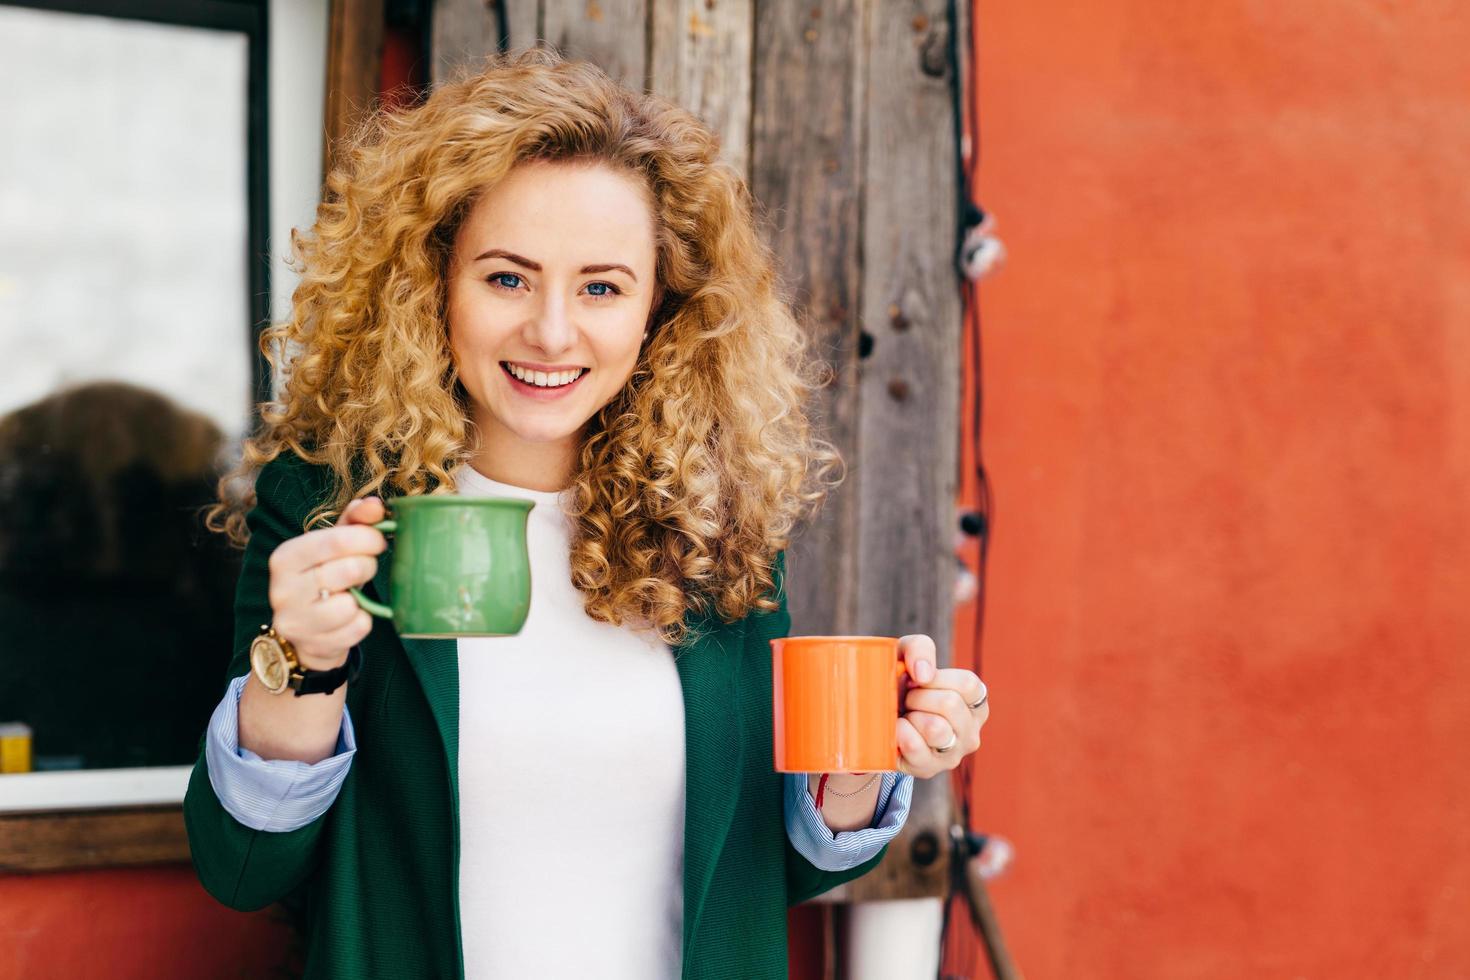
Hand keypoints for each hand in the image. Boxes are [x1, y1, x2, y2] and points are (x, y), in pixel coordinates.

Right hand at [266, 496, 387, 667]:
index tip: (378, 541)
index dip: (368, 537)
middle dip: (368, 566)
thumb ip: (354, 521)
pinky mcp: (314, 645)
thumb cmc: (323, 580)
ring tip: (351, 595)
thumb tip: (375, 505)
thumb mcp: (333, 546)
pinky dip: (362, 621)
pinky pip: (358, 627)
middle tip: (364, 568)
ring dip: (362, 598)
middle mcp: (283, 589)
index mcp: (285, 557)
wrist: (305, 633)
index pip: (338, 539)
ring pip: (352, 603)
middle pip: (350, 569)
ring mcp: (295, 621)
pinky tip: (348, 618)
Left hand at [894, 634, 988, 778]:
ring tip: (905, 716)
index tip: (919, 679)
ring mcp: (952, 754)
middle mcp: (971, 732)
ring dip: (911, 715)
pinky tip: (896, 729)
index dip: (936, 678)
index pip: (968, 685)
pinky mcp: (928, 769)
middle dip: (919, 696)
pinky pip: (915, 748)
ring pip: (937, 729)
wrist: (871, 718)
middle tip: (908, 700)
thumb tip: (923, 673)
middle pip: (950, 704)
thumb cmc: (899, 683)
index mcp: (975, 703)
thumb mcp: (907, 654)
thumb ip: (920, 648)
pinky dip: (899, 733)